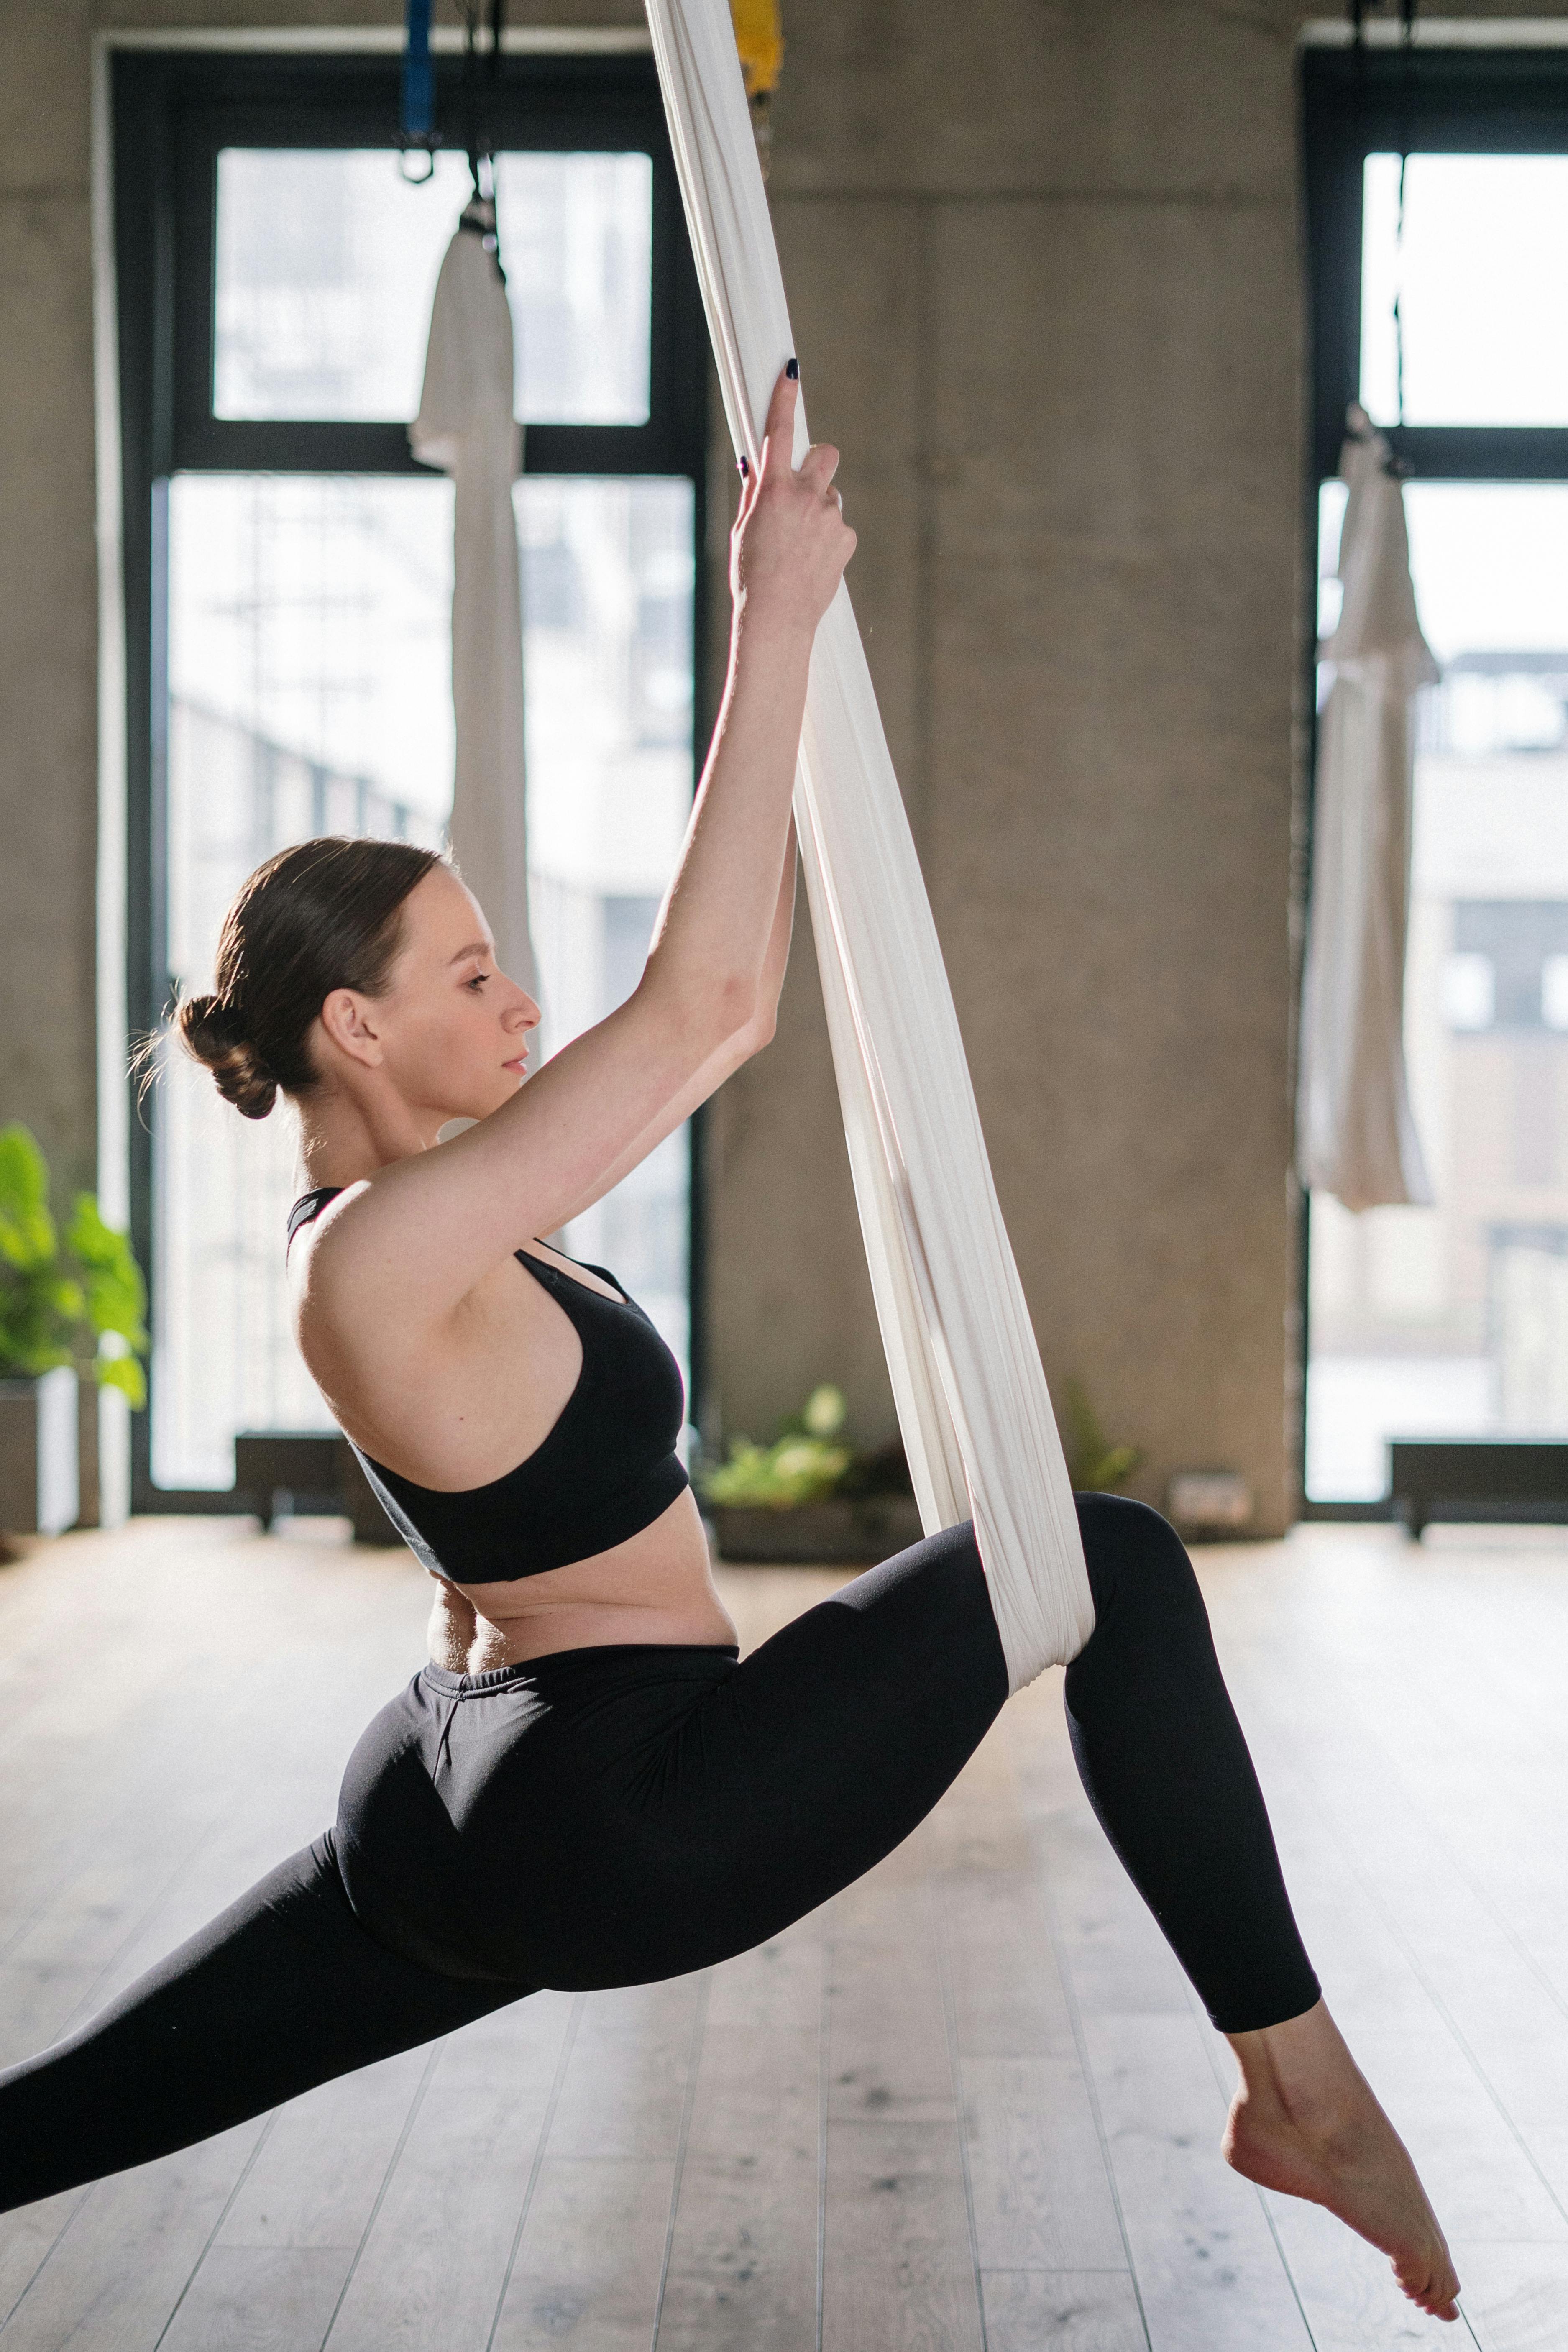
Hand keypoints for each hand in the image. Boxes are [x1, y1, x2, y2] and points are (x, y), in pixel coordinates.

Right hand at [730, 366, 855, 640]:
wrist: (776, 618)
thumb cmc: (752, 575)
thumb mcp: (743, 529)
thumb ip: (754, 493)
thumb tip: (757, 465)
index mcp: (773, 489)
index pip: (779, 431)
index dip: (784, 398)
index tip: (791, 372)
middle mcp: (805, 495)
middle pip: (824, 454)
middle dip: (817, 464)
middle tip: (803, 489)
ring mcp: (829, 515)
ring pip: (831, 496)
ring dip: (819, 510)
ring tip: (801, 545)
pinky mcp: (846, 537)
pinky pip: (839, 526)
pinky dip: (828, 538)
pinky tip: (813, 561)